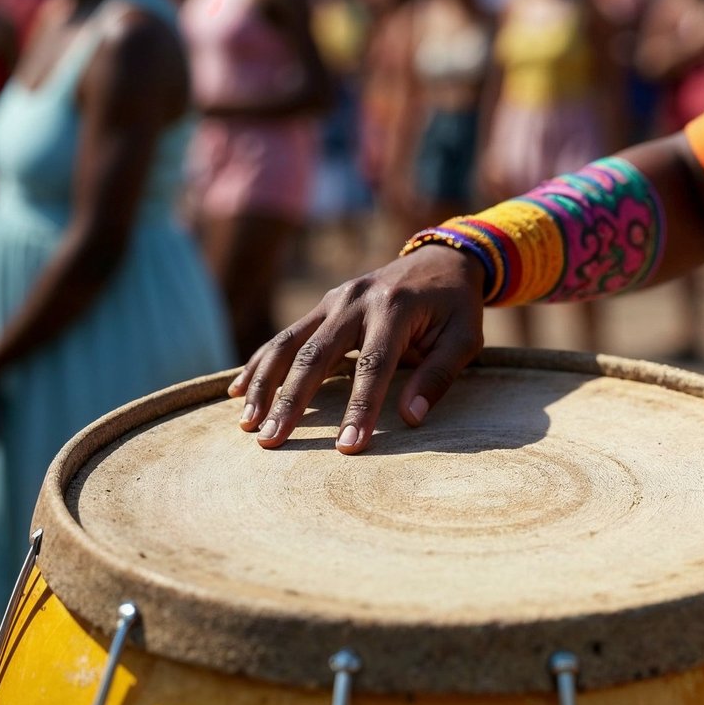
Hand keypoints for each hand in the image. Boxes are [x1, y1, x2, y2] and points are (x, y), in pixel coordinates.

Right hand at [230, 243, 484, 453]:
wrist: (444, 257)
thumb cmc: (456, 305)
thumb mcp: (465, 337)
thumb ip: (438, 375)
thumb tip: (410, 418)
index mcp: (396, 308)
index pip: (373, 366)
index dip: (359, 408)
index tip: (347, 447)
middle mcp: (358, 300)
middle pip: (316, 355)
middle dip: (291, 401)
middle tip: (271, 442)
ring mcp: (335, 299)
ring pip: (290, 342)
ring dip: (265, 383)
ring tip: (248, 424)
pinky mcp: (324, 304)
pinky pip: (286, 335)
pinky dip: (260, 363)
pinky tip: (238, 391)